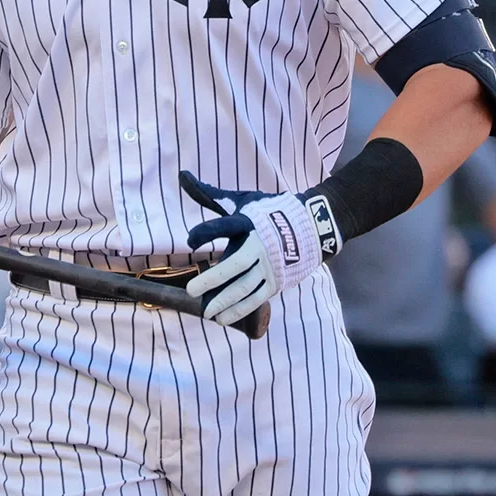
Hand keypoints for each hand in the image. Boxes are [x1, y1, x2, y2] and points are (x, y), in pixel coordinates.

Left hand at [178, 171, 340, 326]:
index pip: (225, 226)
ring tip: (206, 313)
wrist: (312, 225)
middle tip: (191, 291)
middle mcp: (259, 245)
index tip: (190, 240)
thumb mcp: (242, 200)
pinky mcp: (277, 280)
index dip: (206, 233)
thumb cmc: (268, 211)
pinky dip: (239, 310)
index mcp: (249, 221)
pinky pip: (256, 299)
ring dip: (225, 302)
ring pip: (245, 287)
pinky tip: (222, 319)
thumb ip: (210, 195)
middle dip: (213, 280)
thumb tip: (182, 176)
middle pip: (235, 265)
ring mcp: (270, 265)